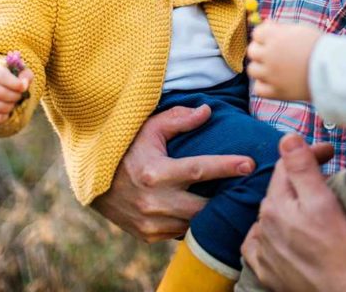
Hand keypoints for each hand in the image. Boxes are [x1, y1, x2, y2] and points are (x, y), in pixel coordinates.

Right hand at [0, 63, 33, 125]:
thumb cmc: (10, 79)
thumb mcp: (20, 73)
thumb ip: (26, 76)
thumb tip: (24, 85)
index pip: (1, 76)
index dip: (14, 83)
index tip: (23, 88)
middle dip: (14, 97)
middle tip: (19, 97)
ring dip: (9, 107)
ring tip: (12, 104)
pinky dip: (1, 118)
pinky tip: (6, 114)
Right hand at [91, 105, 255, 241]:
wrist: (94, 181)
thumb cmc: (127, 148)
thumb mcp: (149, 128)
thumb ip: (179, 119)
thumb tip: (207, 111)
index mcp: (155, 172)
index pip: (200, 170)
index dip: (227, 167)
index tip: (251, 163)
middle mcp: (153, 202)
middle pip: (203, 206)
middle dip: (226, 198)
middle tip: (246, 186)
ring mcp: (150, 223)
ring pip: (194, 223)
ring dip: (210, 212)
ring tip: (227, 197)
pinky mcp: (148, 235)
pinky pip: (181, 232)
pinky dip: (192, 222)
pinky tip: (202, 208)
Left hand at [242, 134, 345, 291]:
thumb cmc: (336, 247)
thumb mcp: (322, 200)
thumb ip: (301, 167)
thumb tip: (286, 137)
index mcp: (276, 204)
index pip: (287, 165)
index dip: (309, 153)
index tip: (330, 152)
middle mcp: (263, 225)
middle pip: (279, 189)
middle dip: (299, 177)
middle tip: (323, 172)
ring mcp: (264, 249)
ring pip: (270, 214)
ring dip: (286, 204)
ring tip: (306, 202)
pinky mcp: (267, 271)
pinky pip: (257, 245)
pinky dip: (266, 235)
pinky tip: (277, 234)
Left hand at [246, 22, 319, 100]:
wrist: (333, 70)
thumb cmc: (318, 46)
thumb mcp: (300, 29)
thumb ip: (280, 27)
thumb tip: (265, 24)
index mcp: (275, 37)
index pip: (257, 33)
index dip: (265, 36)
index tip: (276, 39)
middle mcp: (269, 55)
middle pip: (252, 51)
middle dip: (261, 50)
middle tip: (275, 53)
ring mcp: (271, 75)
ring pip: (252, 70)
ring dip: (261, 68)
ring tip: (275, 67)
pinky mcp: (277, 92)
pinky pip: (259, 89)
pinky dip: (264, 85)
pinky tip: (274, 81)